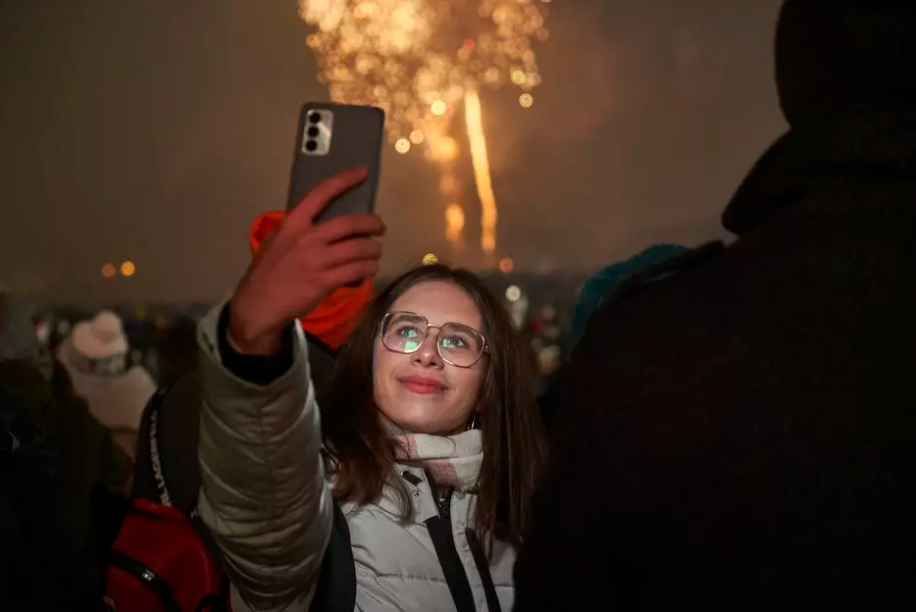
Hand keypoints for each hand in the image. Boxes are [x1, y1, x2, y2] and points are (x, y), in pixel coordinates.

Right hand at [228, 167, 384, 354]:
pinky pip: (357, 270)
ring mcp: (317, 260)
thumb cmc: (268, 272)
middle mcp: (307, 238)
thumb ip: (300, 230)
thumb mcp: (278, 240)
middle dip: (372, 224)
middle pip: (351, 223)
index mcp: (293, 223)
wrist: (258, 303)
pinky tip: (369, 270)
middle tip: (379, 228)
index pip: (321, 193)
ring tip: (375, 253)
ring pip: (360, 248)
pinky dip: (369, 269)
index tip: (362, 172)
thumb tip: (328, 227)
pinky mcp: (325, 281)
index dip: (345, 180)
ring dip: (374, 250)